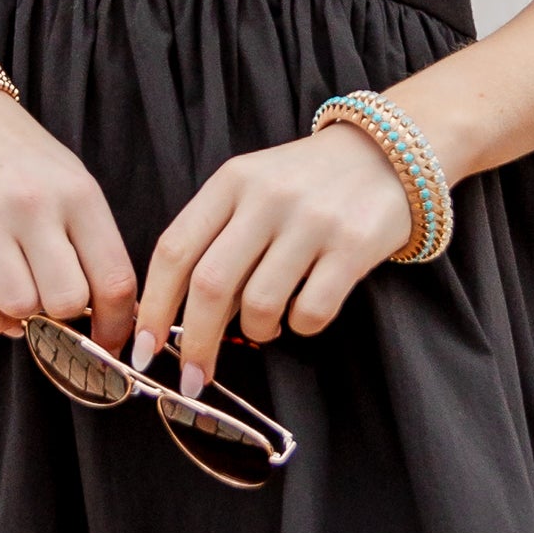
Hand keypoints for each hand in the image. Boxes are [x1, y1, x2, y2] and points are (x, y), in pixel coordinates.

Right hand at [0, 92, 137, 346]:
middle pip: (66, 301)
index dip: (116, 326)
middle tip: (57, 311)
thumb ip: (93, 244)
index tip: (109, 342)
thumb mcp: (73, 184)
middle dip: (66, 320)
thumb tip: (112, 316)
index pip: (114, 280)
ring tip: (24, 302)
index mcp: (79, 195)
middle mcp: (34, 205)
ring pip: (18, 307)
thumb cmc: (24, 160)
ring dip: (24, 320)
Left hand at [133, 125, 415, 382]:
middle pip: (209, 285)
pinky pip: (311, 311)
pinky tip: (303, 314)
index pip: (174, 250)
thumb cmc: (308, 183)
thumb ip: (218, 239)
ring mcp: (312, 221)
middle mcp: (267, 198)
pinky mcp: (353, 246)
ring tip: (266, 326)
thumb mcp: (253, 188)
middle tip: (192, 379)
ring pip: (259, 304)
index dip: (152, 307)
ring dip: (256, 332)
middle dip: (194, 343)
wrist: (391, 153)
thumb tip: (184, 317)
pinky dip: (300, 327)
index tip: (142, 349)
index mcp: (231, 181)